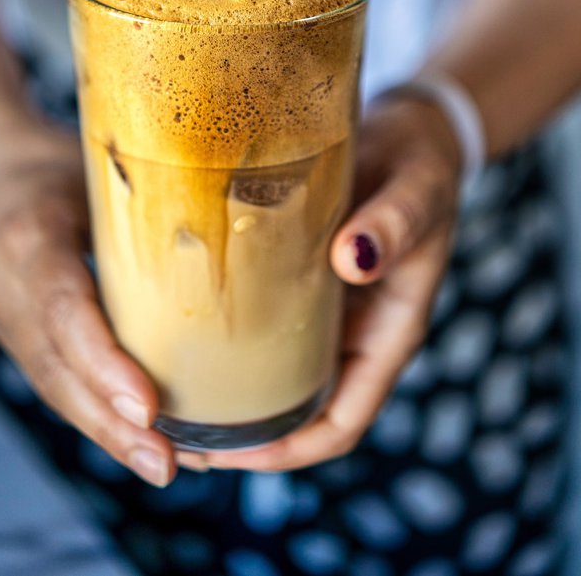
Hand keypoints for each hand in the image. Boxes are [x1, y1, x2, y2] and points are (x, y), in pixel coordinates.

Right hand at [0, 121, 175, 486]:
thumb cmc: (57, 158)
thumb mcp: (103, 164)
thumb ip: (154, 196)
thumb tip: (246, 222)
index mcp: (29, 235)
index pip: (64, 310)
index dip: (104, 364)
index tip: (149, 407)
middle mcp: (6, 285)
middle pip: (57, 368)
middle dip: (111, 423)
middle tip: (167, 464)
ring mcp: (3, 316)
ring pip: (54, 387)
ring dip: (108, 432)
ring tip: (165, 466)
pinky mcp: (14, 336)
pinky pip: (55, 382)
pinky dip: (97, 414)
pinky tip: (144, 440)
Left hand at [200, 95, 461, 472]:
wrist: (411, 126)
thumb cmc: (421, 162)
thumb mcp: (417, 188)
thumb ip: (393, 221)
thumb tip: (354, 259)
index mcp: (388, 332)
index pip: (339, 422)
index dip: (286, 450)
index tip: (225, 453)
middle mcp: (352, 331)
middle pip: (295, 411)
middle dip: (239, 434)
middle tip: (170, 432)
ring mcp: (323, 307)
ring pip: (272, 372)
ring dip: (224, 390)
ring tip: (159, 388)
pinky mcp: (296, 275)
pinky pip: (258, 320)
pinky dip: (222, 333)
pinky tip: (175, 322)